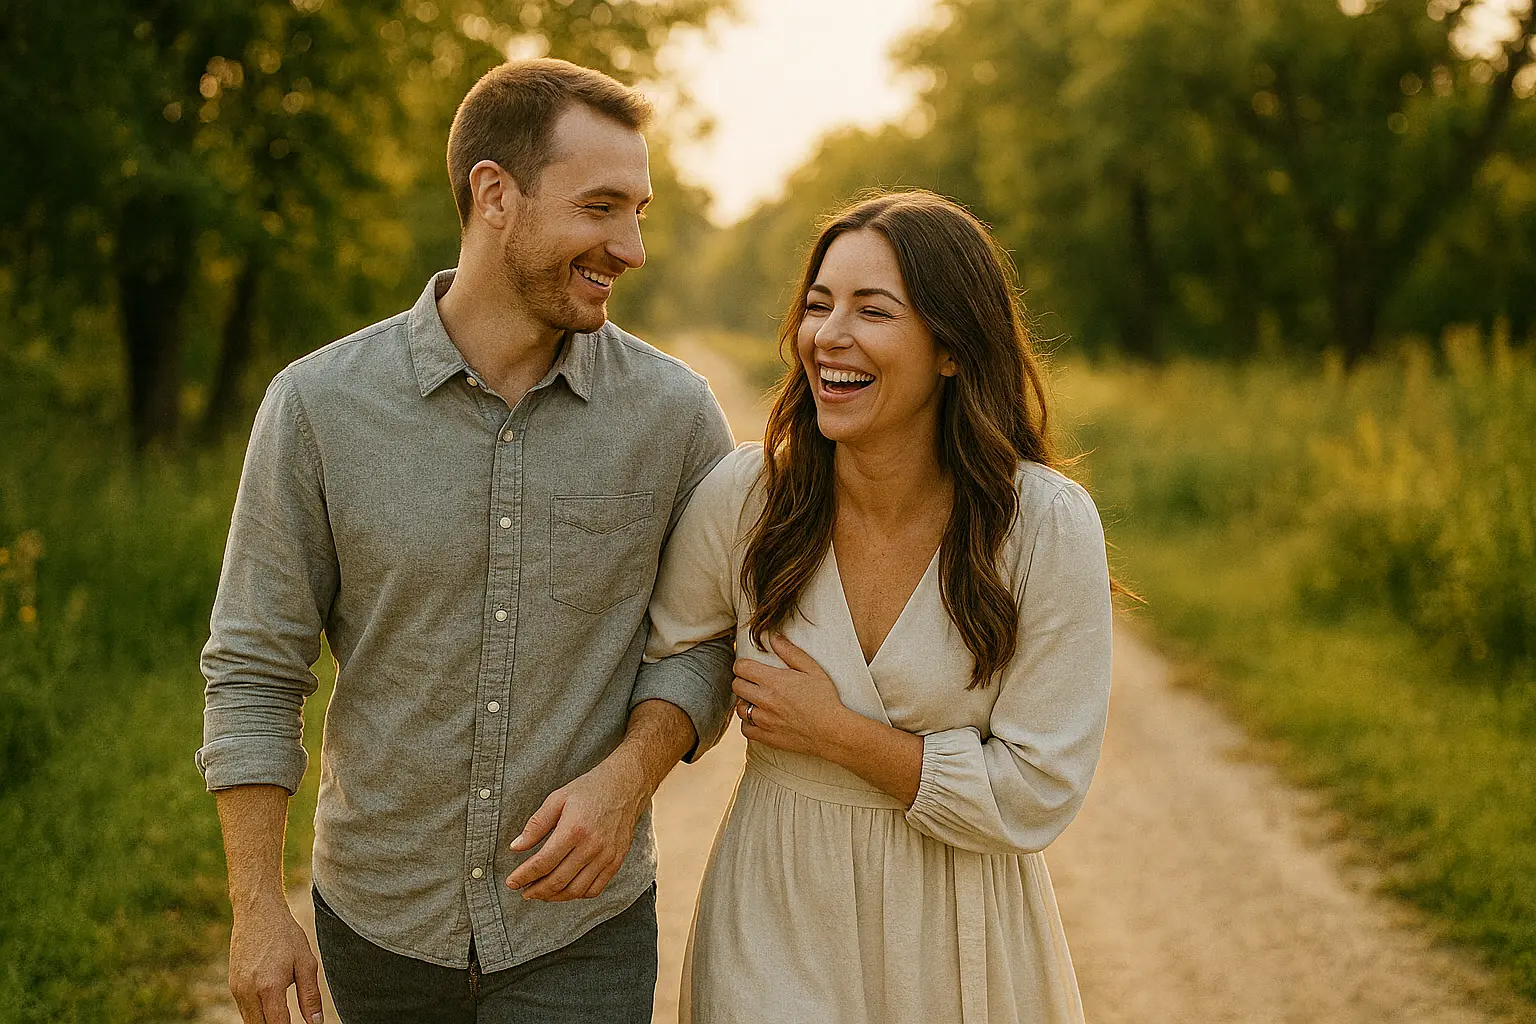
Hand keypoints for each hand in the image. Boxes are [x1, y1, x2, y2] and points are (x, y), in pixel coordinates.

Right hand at [227, 900, 323, 1023]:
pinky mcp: (232, 984)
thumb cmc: (285, 935)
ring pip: (250, 1020)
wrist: (258, 912)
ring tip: (282, 1016)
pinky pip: (244, 1009)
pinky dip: (256, 1013)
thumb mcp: (306, 962)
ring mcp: (237, 989)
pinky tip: (270, 1007)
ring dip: (265, 1021)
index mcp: (269, 988)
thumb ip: (310, 996)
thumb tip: (315, 1022)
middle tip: (289, 1020)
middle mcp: (249, 992)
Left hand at [506, 754, 645, 901]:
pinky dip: (577, 895)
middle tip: (523, 891)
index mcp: (574, 829)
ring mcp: (606, 856)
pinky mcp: (616, 861)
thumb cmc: (589, 789)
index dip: (524, 875)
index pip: (543, 862)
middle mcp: (592, 846)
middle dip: (536, 890)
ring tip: (541, 893)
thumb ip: (536, 825)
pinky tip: (565, 890)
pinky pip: (595, 889)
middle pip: (558, 880)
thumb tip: (515, 847)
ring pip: (576, 890)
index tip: (511, 882)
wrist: (626, 785)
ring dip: (554, 896)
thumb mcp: (557, 799)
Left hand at [732, 634, 852, 755]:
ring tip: (758, 701)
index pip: (741, 668)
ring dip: (746, 702)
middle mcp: (764, 700)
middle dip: (743, 681)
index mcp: (773, 681)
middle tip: (754, 682)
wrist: (832, 731)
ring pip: (739, 708)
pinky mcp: (766, 737)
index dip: (743, 665)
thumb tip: (773, 638)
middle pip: (736, 686)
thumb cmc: (825, 699)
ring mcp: (764, 720)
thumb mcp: (812, 669)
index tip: (750, 667)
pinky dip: (749, 723)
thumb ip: (790, 652)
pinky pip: (745, 729)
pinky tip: (760, 718)